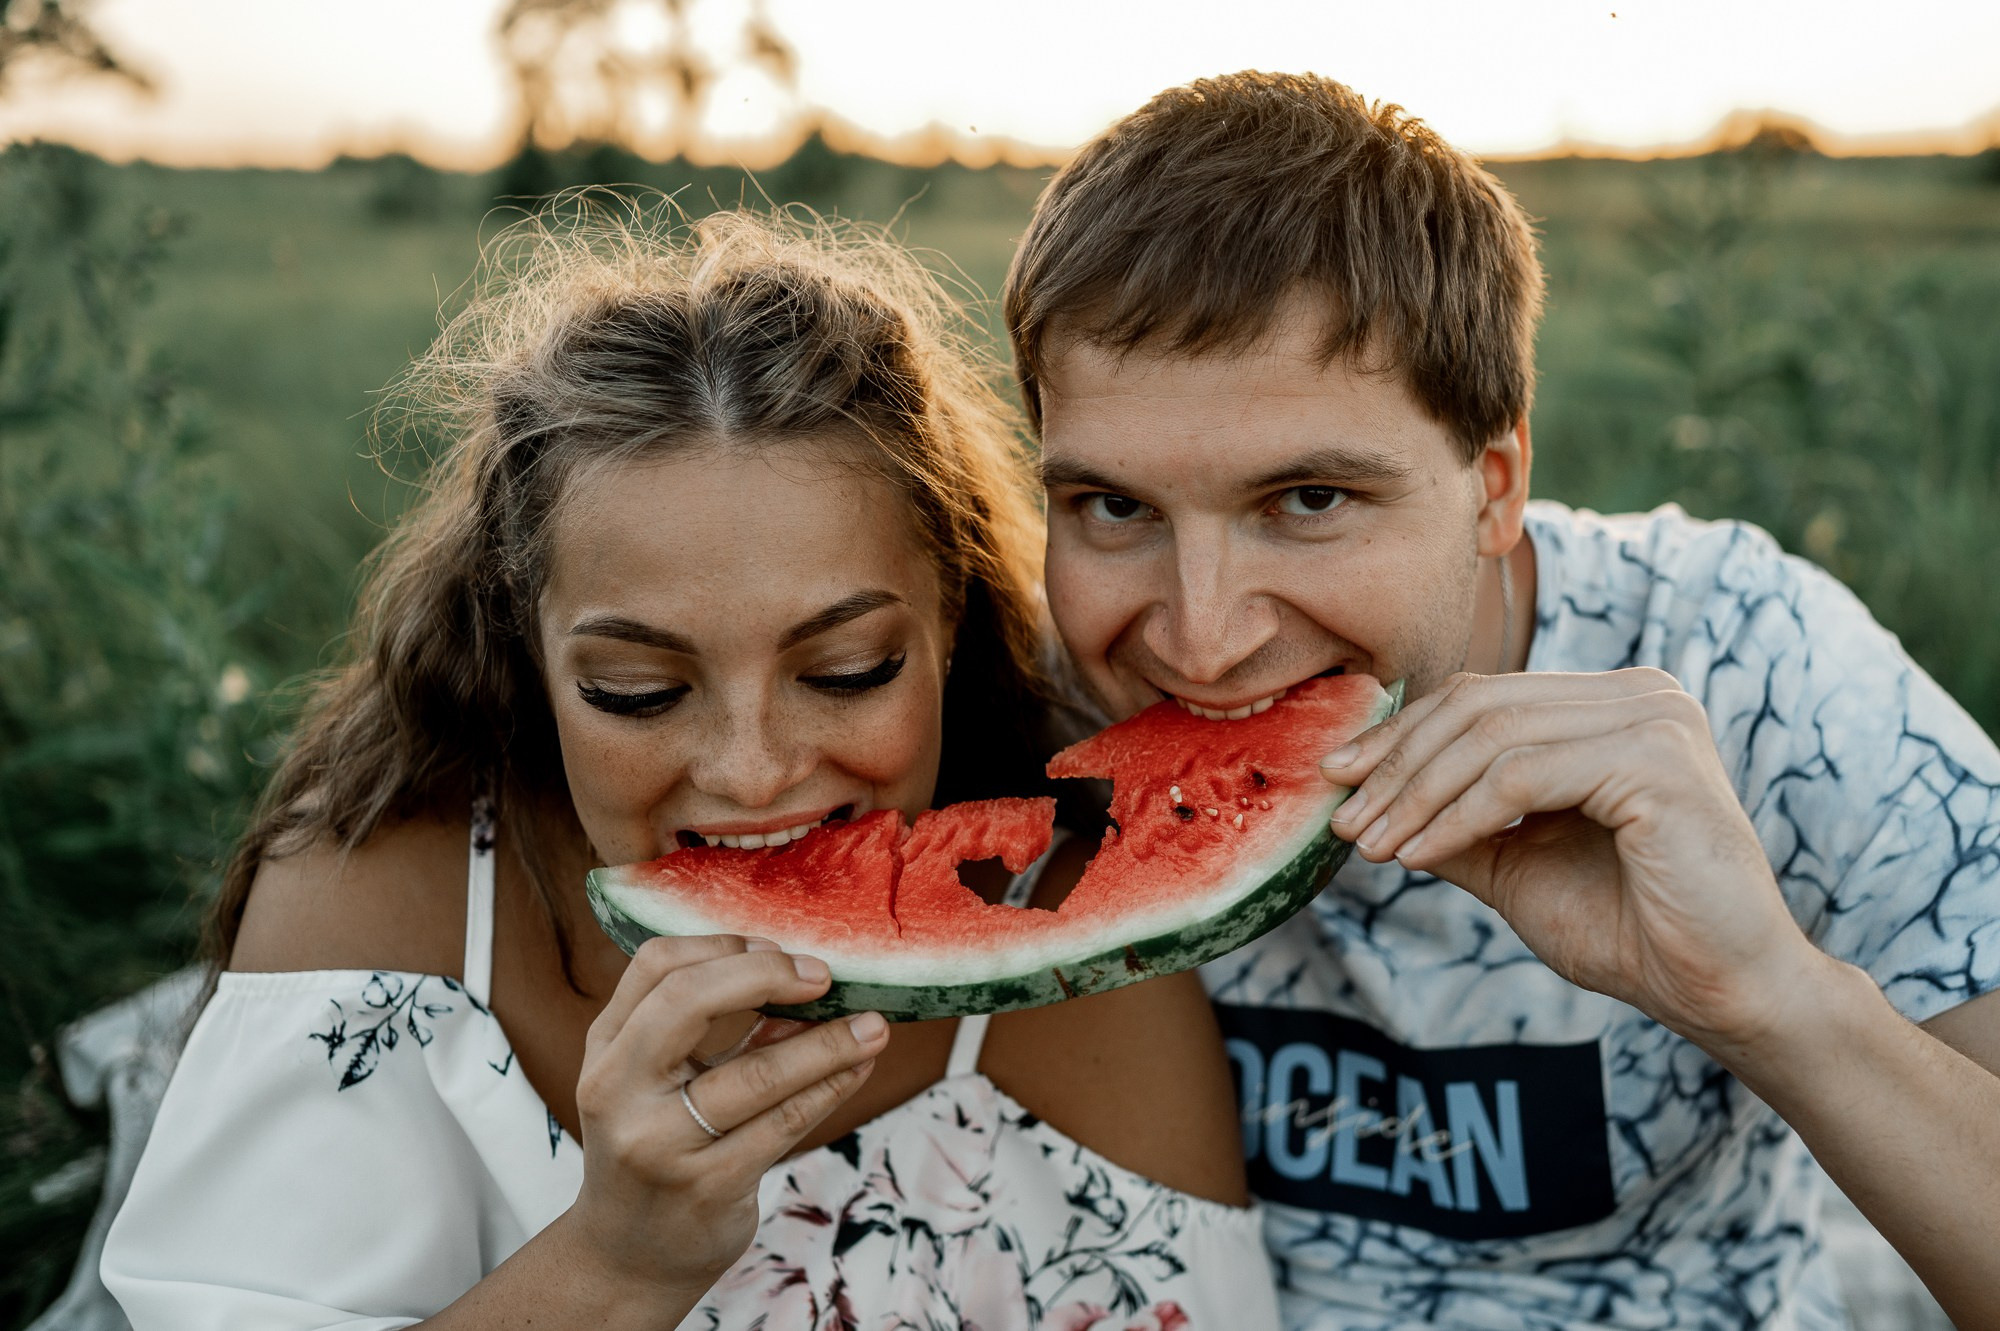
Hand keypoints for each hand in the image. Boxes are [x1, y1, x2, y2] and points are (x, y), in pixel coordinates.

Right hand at [559, 935, 889, 1302]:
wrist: (625, 1259)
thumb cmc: (652, 1147)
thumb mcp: (653, 1081)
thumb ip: (707, 1028)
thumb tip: (800, 977)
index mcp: (605, 1051)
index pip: (655, 967)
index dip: (722, 945)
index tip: (776, 945)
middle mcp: (619, 1092)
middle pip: (687, 1001)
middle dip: (766, 974)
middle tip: (824, 975)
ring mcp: (660, 1144)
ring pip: (756, 1072)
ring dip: (827, 1043)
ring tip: (874, 1026)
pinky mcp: (707, 1187)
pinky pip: (784, 1124)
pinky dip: (830, 1088)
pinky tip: (858, 1068)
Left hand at [1321, 669, 1831, 1053]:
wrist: (1722, 993)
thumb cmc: (1632, 931)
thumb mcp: (1518, 865)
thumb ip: (1455, 824)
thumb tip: (1364, 801)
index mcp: (1613, 705)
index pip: (1483, 698)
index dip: (1402, 737)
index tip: (1338, 782)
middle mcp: (1640, 694)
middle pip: (1479, 706)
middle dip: (1397, 764)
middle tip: (1342, 819)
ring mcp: (1654, 718)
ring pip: (1491, 738)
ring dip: (1415, 795)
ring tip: (1369, 845)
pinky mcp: (1656, 759)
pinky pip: (1520, 777)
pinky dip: (1456, 816)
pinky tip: (1416, 856)